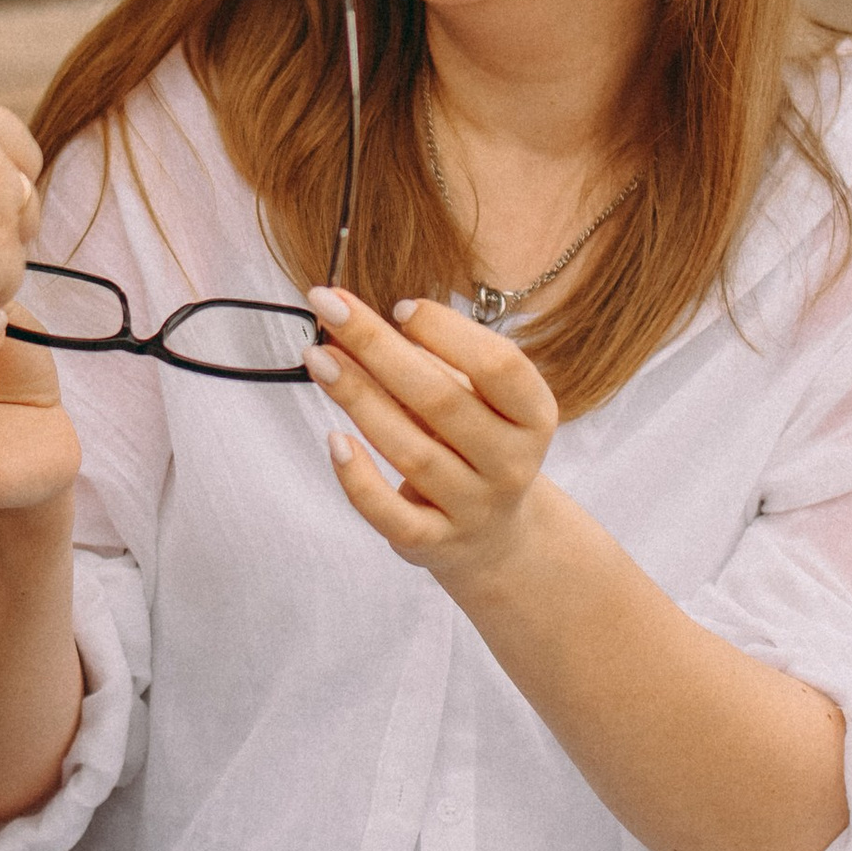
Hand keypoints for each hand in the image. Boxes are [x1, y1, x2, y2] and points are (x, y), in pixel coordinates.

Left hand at [305, 286, 557, 590]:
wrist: (495, 536)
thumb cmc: (476, 443)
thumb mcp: (478, 401)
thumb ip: (434, 363)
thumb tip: (358, 323)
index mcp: (534, 415)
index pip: (499, 365)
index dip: (448, 332)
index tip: (400, 307)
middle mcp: (512, 464)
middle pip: (442, 400)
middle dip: (379, 348)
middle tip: (331, 307)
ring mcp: (474, 508)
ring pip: (411, 451)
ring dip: (358, 398)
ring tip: (318, 357)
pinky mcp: (433, 544)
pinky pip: (390, 513)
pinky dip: (358, 477)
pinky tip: (333, 440)